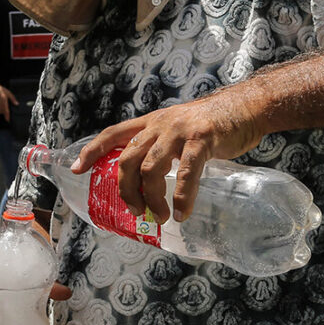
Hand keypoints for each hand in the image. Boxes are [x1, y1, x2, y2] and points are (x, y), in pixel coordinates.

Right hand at [0, 84, 17, 122]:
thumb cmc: (0, 90)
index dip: (7, 117)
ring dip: (1, 110)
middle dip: (4, 111)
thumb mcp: (8, 93)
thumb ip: (13, 99)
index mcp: (4, 102)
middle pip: (2, 112)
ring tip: (1, 103)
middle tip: (5, 106)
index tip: (8, 120)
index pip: (6, 111)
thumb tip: (16, 104)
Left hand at [74, 85, 264, 223]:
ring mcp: (180, 132)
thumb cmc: (213, 123)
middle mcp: (160, 125)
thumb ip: (163, 146)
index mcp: (152, 122)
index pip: (112, 134)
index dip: (92, 151)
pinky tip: (183, 212)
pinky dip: (183, 197)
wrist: (247, 107)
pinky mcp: (202, 140)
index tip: (76, 168)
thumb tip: (150, 179)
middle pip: (127, 159)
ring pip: (151, 169)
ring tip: (160, 217)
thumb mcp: (178, 128)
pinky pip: (186, 172)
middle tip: (134, 212)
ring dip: (152, 198)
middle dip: (126, 190)